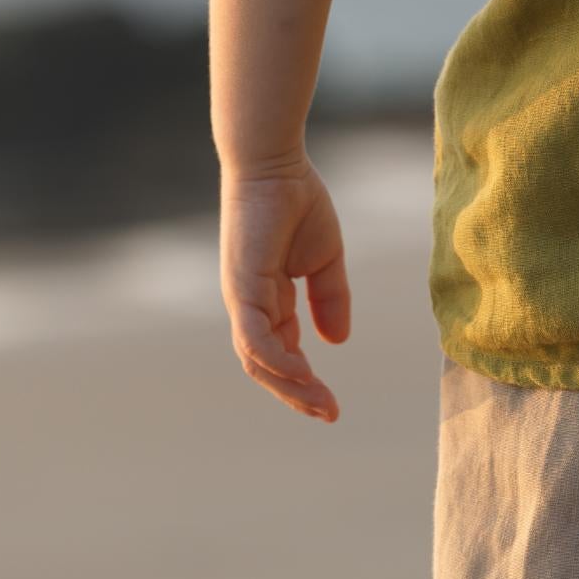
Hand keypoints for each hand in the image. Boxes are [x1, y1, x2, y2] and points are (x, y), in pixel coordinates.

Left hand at [220, 159, 351, 420]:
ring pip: (257, 360)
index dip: (306, 382)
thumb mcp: (325, 260)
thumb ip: (330, 299)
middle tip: (329, 413)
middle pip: (266, 366)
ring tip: (321, 402)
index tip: (334, 406)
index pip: (283, 353)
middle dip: (297, 395)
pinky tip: (306, 371)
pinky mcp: (242, 287)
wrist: (276, 165)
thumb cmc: (297, 203)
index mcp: (268, 301)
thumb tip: (336, 342)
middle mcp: (250, 306)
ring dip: (289, 386)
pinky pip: (255, 337)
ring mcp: (242, 298)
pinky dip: (278, 359)